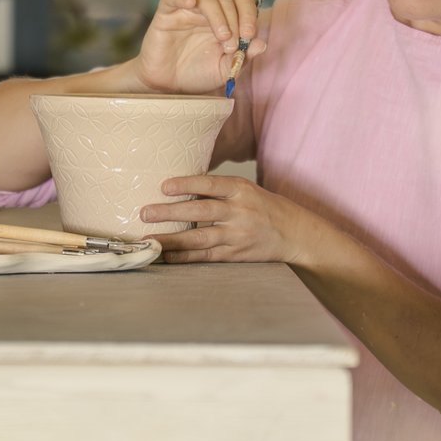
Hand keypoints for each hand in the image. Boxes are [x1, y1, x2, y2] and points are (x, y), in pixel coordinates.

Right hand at [131, 0, 265, 94]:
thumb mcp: (225, 69)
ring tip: (222, 37)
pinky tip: (190, 3)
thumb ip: (243, 57)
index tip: (249, 36)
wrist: (168, 86)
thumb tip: (262, 43)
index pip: (242, 5)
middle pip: (226, 1)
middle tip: (232, 45)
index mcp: (225, 22)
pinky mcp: (166, 14)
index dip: (249, 16)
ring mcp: (187, 12)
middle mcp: (208, 14)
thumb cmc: (196, 75)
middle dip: (236, 22)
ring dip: (218, 15)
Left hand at [140, 174, 308, 263]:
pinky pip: (207, 256)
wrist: (295, 233)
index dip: (186, 185)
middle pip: (201, 212)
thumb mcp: (245, 189)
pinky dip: (185, 256)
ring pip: (200, 238)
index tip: (163, 186)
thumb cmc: (262, 206)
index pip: (210, 185)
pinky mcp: (237, 255)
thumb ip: (216, 188)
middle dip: (170, 213)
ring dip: (172, 239)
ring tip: (149, 239)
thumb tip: (176, 184)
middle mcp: (240, 212)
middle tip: (145, 213)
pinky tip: (167, 255)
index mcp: (241, 189)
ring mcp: (238, 236)